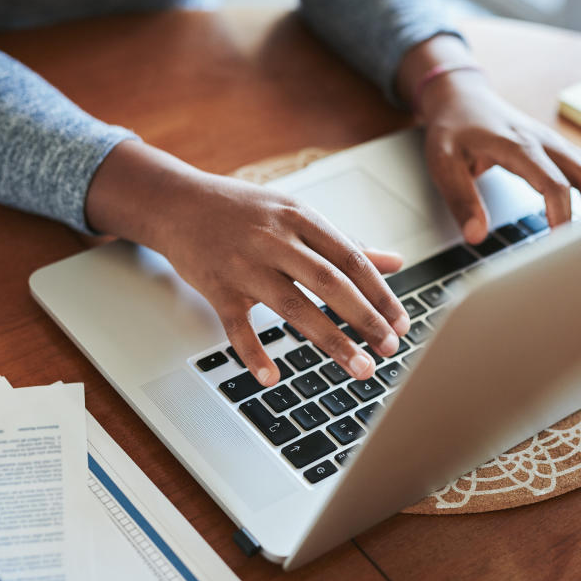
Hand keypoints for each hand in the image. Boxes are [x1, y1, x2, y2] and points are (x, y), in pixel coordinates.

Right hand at [86, 141, 410, 386]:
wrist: (178, 203)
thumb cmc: (243, 211)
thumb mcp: (297, 215)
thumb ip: (345, 242)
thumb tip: (395, 261)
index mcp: (301, 218)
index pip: (351, 259)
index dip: (380, 293)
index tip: (401, 322)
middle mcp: (275, 239)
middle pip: (330, 283)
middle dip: (365, 318)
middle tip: (390, 349)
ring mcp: (244, 264)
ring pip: (293, 307)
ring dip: (331, 340)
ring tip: (360, 367)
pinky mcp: (217, 287)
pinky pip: (237, 327)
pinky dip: (254, 354)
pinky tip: (273, 378)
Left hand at [399, 37, 580, 244]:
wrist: (461, 98)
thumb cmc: (452, 129)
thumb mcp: (443, 163)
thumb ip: (460, 199)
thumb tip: (476, 235)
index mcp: (518, 147)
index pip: (553, 184)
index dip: (563, 216)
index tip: (562, 246)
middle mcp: (546, 143)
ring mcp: (557, 145)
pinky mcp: (561, 149)